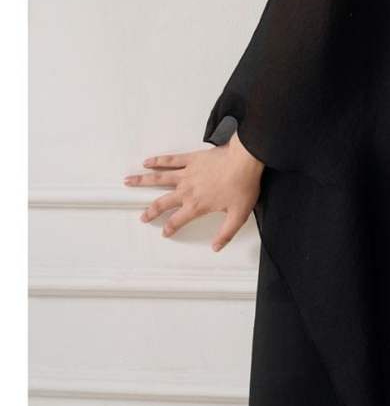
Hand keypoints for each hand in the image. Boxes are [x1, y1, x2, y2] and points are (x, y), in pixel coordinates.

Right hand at [123, 132, 263, 251]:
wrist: (245, 160)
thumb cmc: (242, 185)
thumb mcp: (238, 215)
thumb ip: (226, 233)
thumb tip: (216, 247)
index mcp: (197, 205)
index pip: (177, 221)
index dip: (170, 228)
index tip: (165, 232)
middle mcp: (187, 190)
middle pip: (162, 202)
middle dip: (151, 211)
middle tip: (143, 216)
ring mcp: (187, 173)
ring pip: (159, 178)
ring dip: (142, 181)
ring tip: (128, 182)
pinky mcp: (192, 159)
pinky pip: (171, 160)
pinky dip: (158, 161)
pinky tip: (147, 162)